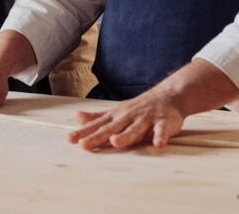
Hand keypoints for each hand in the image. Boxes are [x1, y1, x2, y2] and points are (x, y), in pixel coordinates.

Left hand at [68, 84, 184, 150]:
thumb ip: (97, 117)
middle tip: (84, 144)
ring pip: (135, 129)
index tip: (70, 139)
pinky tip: (158, 144)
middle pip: (112, 128)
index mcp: (117, 116)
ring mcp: (146, 119)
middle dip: (98, 136)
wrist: (168, 95)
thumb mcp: (116, 112)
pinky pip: (162, 130)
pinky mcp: (163, 122)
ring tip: (115, 142)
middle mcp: (128, 117)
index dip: (84, 132)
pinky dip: (160, 136)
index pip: (98, 126)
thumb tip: (76, 117)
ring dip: (126, 135)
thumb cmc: (138, 108)